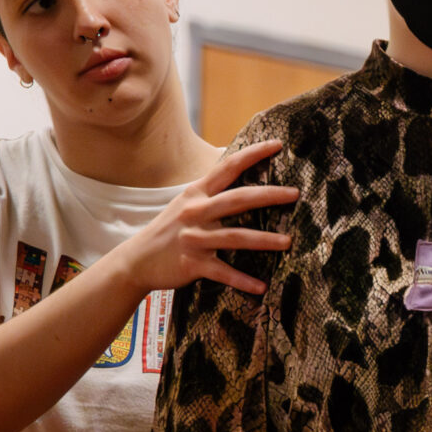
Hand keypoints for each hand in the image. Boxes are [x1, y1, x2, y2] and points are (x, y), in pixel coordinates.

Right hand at [106, 138, 299, 296]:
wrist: (136, 260)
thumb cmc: (168, 230)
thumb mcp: (186, 204)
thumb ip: (211, 192)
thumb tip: (235, 171)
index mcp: (197, 193)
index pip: (228, 167)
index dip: (253, 154)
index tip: (277, 144)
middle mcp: (196, 212)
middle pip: (238, 199)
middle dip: (269, 195)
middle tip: (295, 194)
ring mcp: (195, 238)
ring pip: (236, 237)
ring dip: (265, 241)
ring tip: (288, 242)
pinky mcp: (193, 263)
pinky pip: (224, 272)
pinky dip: (243, 281)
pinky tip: (262, 287)